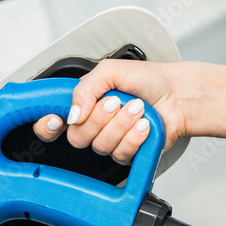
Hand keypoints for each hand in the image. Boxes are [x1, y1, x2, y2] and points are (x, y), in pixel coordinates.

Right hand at [33, 59, 186, 163]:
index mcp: (83, 105)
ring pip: (101, 145)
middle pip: (77, 137)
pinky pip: (121, 153)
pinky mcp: (129, 154)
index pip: (50, 124)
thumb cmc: (147, 80)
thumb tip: (72, 113)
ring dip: (122, 123)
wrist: (177, 95)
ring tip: (137, 107)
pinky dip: (135, 136)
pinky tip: (144, 124)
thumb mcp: (110, 71)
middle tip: (117, 101)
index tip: (57, 120)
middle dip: (100, 117)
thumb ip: (85, 88)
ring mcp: (110, 141)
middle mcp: (94, 125)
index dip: (48, 126)